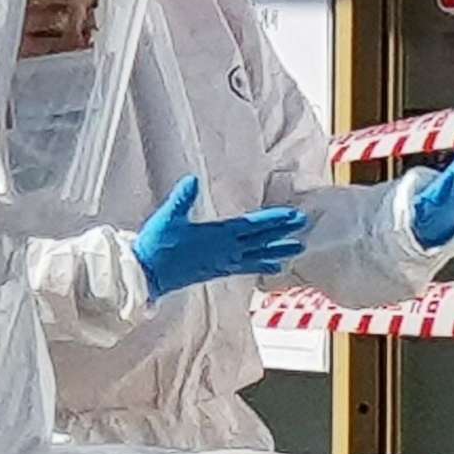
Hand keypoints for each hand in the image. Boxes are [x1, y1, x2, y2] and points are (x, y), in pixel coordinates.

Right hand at [134, 176, 308, 297]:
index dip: (274, 220)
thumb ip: (182, 199)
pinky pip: (246, 268)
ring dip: (278, 251)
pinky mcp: (217, 271)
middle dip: (283, 232)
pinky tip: (274, 267)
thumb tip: (192, 180)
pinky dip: (262, 265)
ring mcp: (223, 263)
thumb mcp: (168, 217)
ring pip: (257, 256)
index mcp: (217, 236)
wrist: (148, 274)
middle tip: (305, 225)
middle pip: (260, 240)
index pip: (252, 226)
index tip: (293, 215)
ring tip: (298, 249)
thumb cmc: (156, 243)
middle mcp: (225, 251)